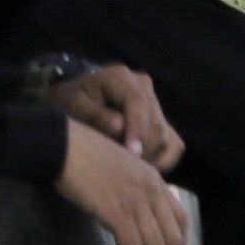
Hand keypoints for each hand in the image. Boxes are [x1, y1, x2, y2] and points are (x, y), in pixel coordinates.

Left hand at [50, 61, 179, 169]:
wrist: (76, 102)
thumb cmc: (71, 104)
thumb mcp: (73, 107)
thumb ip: (95, 115)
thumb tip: (120, 127)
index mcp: (121, 77)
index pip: (137, 104)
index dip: (137, 130)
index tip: (131, 154)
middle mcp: (144, 86)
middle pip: (155, 124)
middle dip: (141, 149)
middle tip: (119, 166)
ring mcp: (156, 102)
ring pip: (166, 137)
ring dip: (149, 157)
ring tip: (124, 166)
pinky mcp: (163, 120)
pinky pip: (174, 146)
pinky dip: (161, 161)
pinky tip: (140, 167)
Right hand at [52, 117, 185, 244]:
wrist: (64, 145)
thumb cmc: (85, 155)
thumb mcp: (122, 170)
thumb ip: (134, 191)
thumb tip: (133, 218)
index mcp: (156, 181)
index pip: (181, 220)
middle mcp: (153, 192)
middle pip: (173, 240)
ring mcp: (137, 202)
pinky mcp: (117, 212)